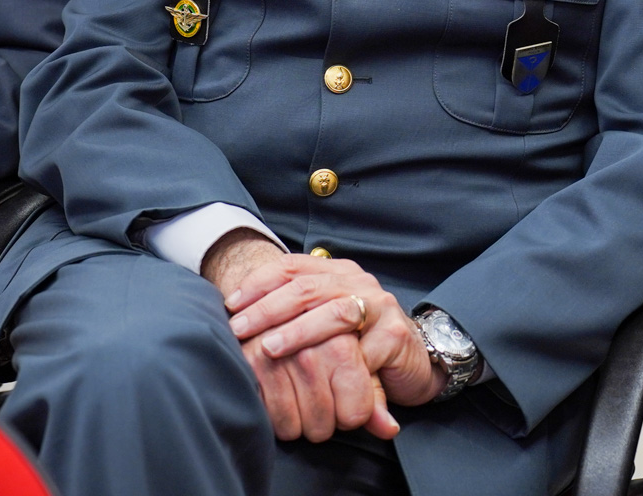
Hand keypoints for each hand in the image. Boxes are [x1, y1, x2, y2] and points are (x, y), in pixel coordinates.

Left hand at [225, 254, 440, 406]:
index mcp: (336, 272)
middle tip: (240, 329)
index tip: (230, 303)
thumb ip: (290, 316)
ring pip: (335, 311)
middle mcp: (358, 281)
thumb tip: (231, 317)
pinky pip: (362, 350)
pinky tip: (315, 377)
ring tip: (271, 348)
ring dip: (299, 331)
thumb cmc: (357, 344)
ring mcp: (380, 305)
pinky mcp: (396, 335)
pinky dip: (336, 363)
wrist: (413, 361)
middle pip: (308, 286)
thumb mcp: (321, 326)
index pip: (292, 266)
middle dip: (269, 308)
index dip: (258, 282)